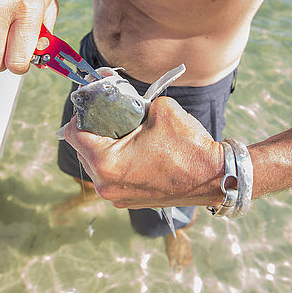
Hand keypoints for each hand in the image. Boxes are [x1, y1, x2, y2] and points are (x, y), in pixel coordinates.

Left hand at [63, 97, 224, 207]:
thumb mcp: (160, 108)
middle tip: (109, 111)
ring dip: (104, 144)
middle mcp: (106, 185)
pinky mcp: (130, 200)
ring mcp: (117, 197)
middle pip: (82, 149)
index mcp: (107, 164)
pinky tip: (134, 146)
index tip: (95, 101)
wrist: (216, 175)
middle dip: (93, 127)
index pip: (75, 133)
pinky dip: (117, 159)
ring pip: (96, 163)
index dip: (83, 112)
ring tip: (123, 128)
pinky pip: (112, 175)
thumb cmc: (189, 144)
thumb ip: (133, 100)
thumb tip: (118, 92)